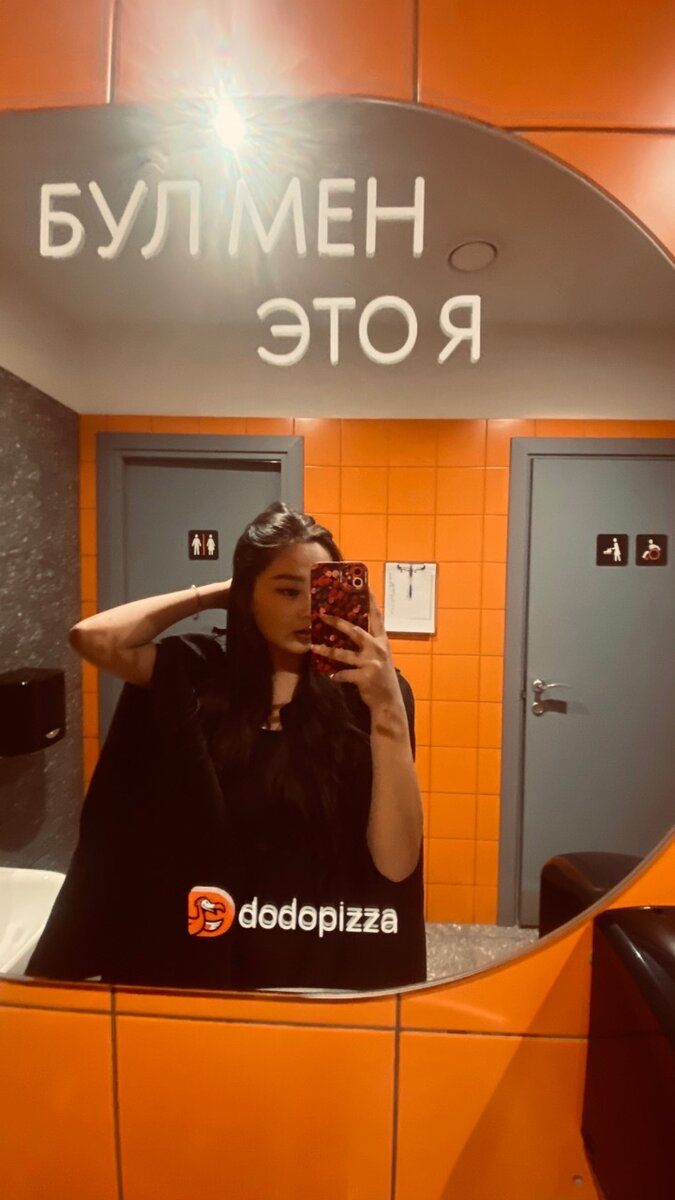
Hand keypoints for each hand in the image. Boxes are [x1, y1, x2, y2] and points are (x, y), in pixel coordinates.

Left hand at [311, 594, 402, 713]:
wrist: (389, 701)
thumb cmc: (381, 676)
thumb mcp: (380, 655)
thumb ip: (370, 642)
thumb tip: (351, 629)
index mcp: (382, 641)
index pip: (377, 617)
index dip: (371, 602)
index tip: (365, 586)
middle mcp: (377, 649)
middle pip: (355, 631)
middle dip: (338, 623)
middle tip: (322, 615)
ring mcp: (371, 663)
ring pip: (343, 654)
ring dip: (327, 650)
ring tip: (313, 647)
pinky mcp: (364, 677)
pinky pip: (344, 674)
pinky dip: (336, 675)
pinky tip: (329, 674)